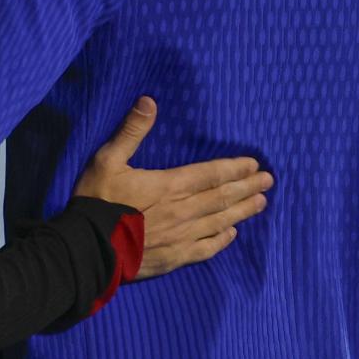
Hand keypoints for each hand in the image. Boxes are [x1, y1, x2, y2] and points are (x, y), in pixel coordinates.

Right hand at [74, 96, 273, 279]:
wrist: (89, 247)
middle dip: (246, 187)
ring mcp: (181, 236)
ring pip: (220, 221)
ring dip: (242, 211)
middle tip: (268, 181)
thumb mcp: (107, 159)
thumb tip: (149, 101)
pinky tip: (232, 234)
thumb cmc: (97, 200)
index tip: (254, 164)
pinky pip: (206, 248)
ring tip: (261, 203)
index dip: (233, 168)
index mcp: (169, 185)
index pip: (210, 174)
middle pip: (221, 197)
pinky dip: (222, 240)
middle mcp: (183, 211)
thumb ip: (131, 131)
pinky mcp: (175, 257)